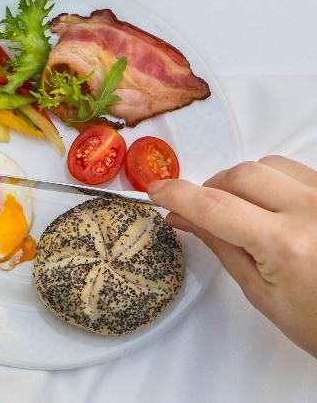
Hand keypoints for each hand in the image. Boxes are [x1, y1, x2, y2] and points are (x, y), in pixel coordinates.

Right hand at [148, 155, 316, 357]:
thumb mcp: (261, 293)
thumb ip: (220, 245)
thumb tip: (183, 217)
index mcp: (286, 245)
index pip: (213, 206)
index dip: (177, 194)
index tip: (157, 190)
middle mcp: (313, 212)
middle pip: (239, 176)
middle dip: (211, 189)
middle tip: (202, 212)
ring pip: (268, 165)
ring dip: (245, 183)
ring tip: (245, 213)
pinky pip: (298, 170)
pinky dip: (276, 183)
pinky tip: (275, 209)